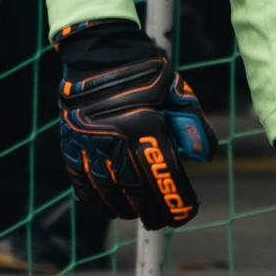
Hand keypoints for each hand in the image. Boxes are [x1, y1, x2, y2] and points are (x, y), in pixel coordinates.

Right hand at [53, 17, 213, 228]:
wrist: (100, 54)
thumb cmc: (147, 75)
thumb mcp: (179, 94)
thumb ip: (194, 127)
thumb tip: (203, 158)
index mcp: (147, 126)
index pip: (166, 177)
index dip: (178, 202)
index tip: (186, 215)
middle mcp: (117, 138)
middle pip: (138, 191)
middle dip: (153, 212)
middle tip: (160, 221)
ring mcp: (90, 144)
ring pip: (110, 191)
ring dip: (126, 209)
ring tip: (137, 214)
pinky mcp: (72, 145)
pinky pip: (82, 183)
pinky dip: (96, 201)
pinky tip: (109, 209)